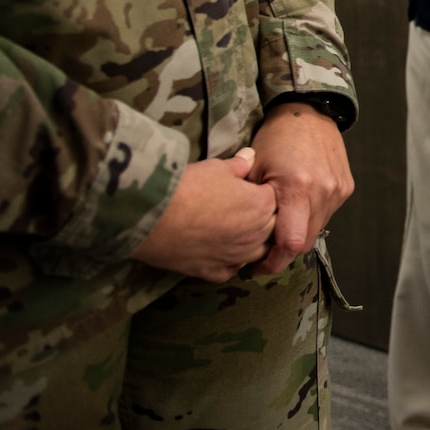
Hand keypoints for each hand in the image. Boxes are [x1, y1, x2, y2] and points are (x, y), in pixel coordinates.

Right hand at [131, 147, 277, 281]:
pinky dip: (229, 260)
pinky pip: (232, 268)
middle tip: (239, 207)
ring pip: (256, 252)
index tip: (247, 188)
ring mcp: (237, 257)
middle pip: (270, 226)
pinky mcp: (215, 273)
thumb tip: (250, 157)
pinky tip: (218, 250)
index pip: (274, 198)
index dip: (261, 192)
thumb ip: (238, 165)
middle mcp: (255, 235)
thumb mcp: (215, 168)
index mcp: (261, 205)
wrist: (155, 218)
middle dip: (261, 217)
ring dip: (250, 241)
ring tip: (233, 230)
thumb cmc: (189, 188)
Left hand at [248, 102, 355, 274]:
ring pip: (316, 230)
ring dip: (298, 232)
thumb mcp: (254, 168)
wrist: (308, 111)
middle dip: (283, 251)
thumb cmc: (275, 138)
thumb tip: (241, 239)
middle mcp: (323, 191)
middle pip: (304, 243)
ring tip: (280, 221)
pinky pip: (326, 215)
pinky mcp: (346, 188)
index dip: (273, 262)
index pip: (291, 244)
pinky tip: (297, 204)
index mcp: (297, 187)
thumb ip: (252, 205)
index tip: (256, 265)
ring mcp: (337, 190)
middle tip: (263, 248)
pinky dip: (310, 216)